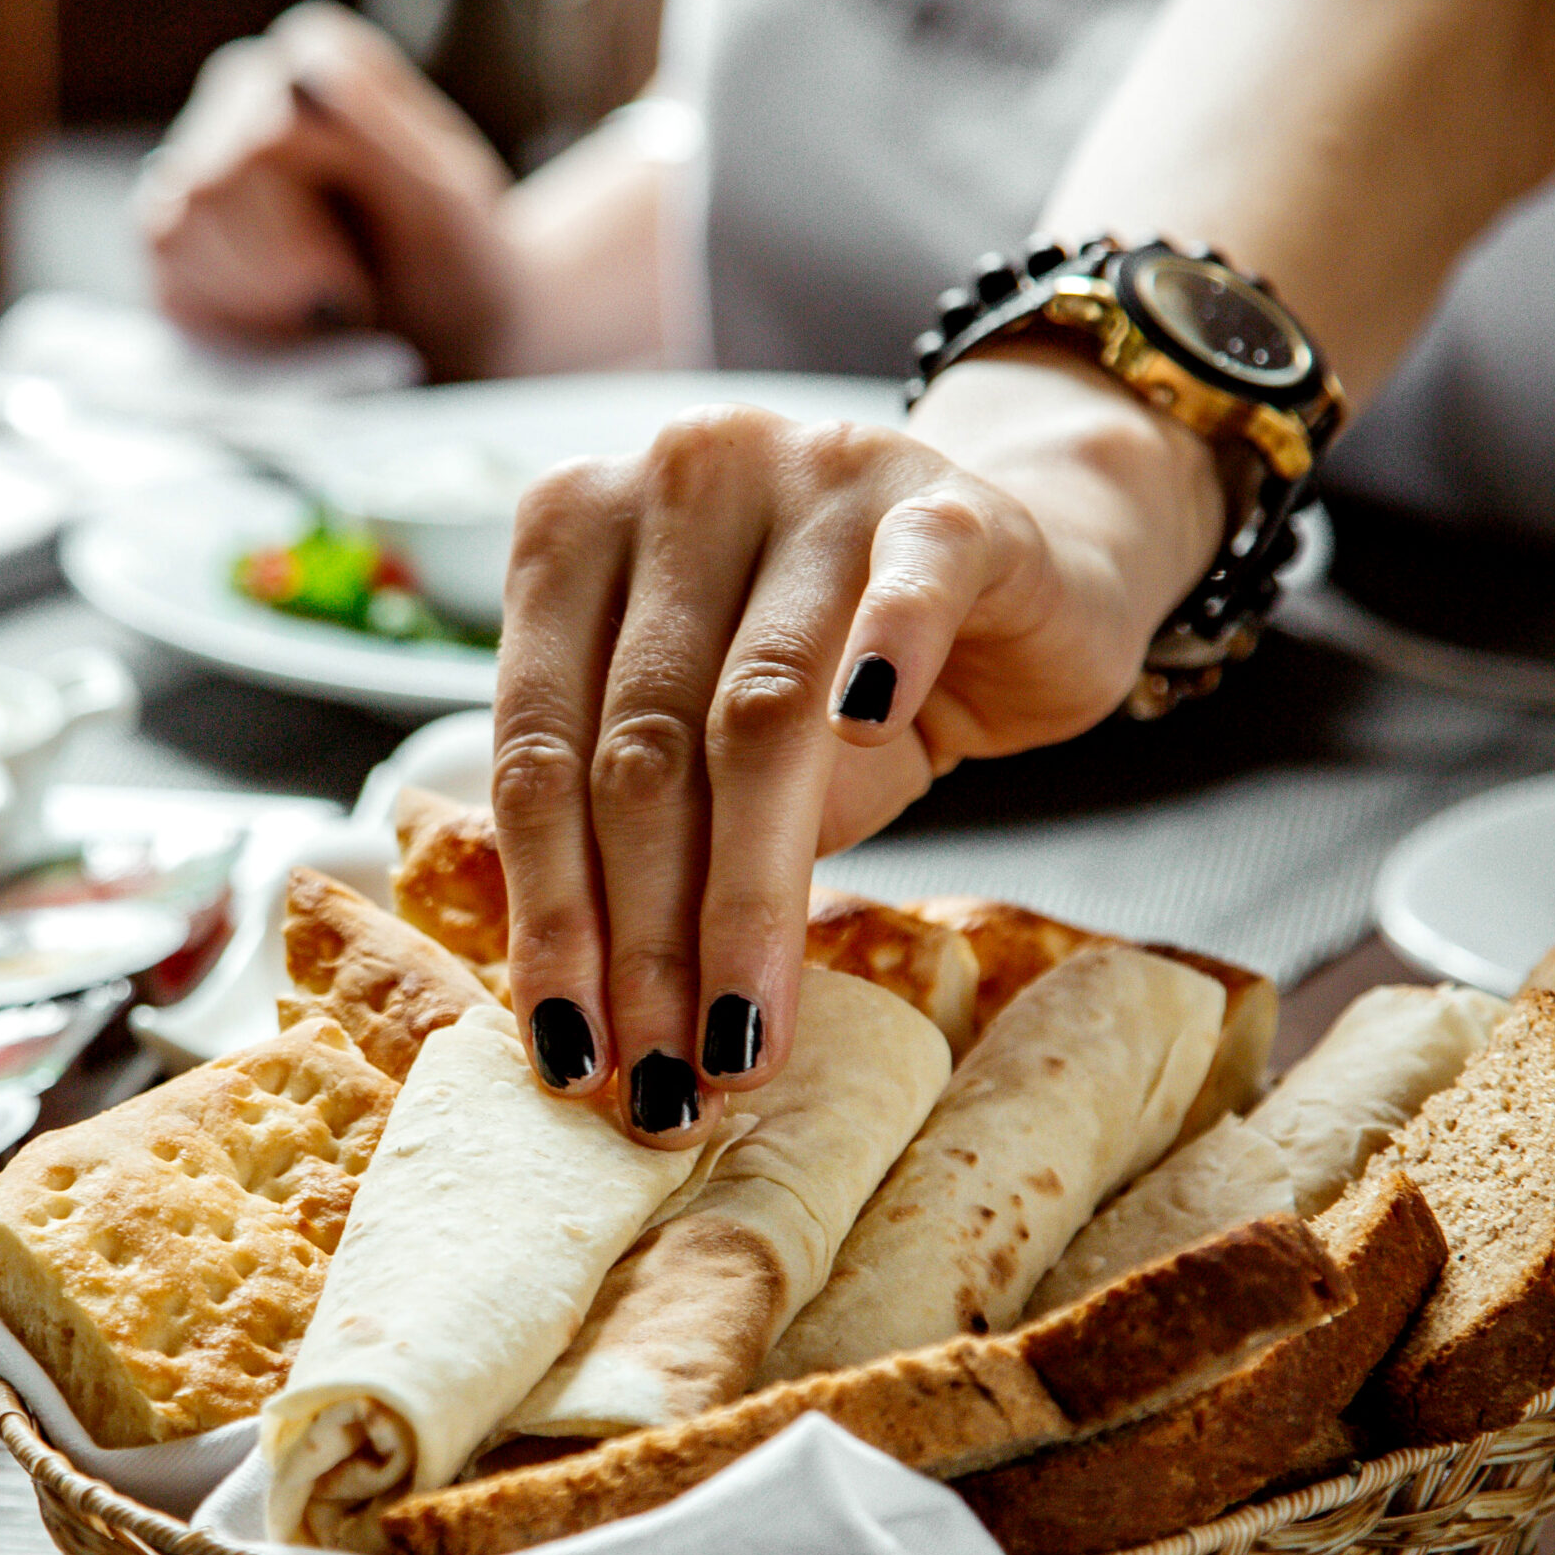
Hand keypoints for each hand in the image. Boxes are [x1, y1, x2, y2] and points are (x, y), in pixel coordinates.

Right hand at [135, 2, 518, 379]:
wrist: (452, 325)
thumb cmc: (460, 258)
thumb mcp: (446, 205)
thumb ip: (382, 134)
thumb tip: (310, 68)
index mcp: (316, 57)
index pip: (263, 137)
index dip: (295, 235)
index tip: (347, 291)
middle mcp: (245, 93)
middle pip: (207, 188)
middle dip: (273, 278)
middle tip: (338, 314)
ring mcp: (201, 159)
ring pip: (170, 232)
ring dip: (251, 304)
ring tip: (317, 319)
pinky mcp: (177, 234)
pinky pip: (163, 283)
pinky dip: (226, 328)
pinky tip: (282, 331)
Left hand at [491, 350, 1223, 1142]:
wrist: (1019, 583)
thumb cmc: (834, 688)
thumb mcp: (718, 760)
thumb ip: (651, 836)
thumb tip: (601, 1026)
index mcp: (572, 536)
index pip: (535, 747)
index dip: (552, 915)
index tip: (572, 1054)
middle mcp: (674, 484)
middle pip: (639, 745)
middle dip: (647, 939)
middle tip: (664, 1080)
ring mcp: (809, 475)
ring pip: (759, 707)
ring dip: (747, 894)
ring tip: (745, 1039)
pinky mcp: (943, 498)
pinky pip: (908, 584)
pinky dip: (886, 656)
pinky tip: (873, 732)